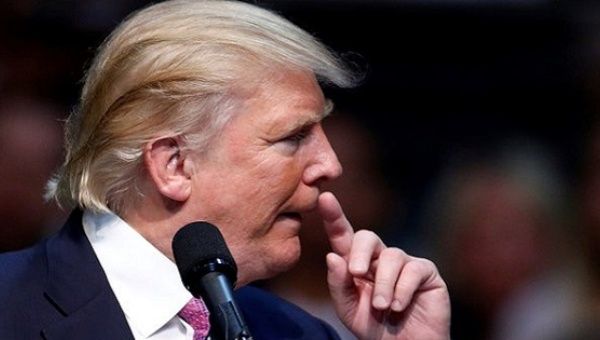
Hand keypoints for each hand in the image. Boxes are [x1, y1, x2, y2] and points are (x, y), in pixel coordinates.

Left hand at [318, 192, 449, 339]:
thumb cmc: (374, 327)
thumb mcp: (348, 309)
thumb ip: (338, 284)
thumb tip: (332, 256)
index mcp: (357, 264)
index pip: (343, 235)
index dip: (334, 216)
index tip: (325, 198)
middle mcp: (380, 258)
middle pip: (367, 236)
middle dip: (359, 253)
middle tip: (356, 273)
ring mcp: (404, 263)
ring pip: (391, 256)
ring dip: (383, 284)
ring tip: (382, 307)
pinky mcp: (425, 272)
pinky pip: (412, 270)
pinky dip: (401, 290)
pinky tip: (398, 306)